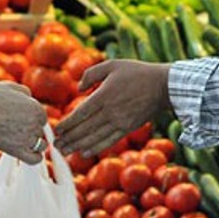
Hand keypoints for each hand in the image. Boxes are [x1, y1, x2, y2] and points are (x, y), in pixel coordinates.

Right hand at [0, 81, 48, 164]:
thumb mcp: (7, 86)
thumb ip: (23, 91)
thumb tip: (29, 97)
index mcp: (36, 108)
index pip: (41, 117)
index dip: (32, 118)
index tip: (19, 120)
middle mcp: (35, 124)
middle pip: (40, 131)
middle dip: (30, 130)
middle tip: (13, 128)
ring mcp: (27, 139)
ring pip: (40, 145)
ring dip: (33, 144)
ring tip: (18, 140)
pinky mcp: (18, 152)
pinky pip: (36, 159)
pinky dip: (34, 158)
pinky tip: (26, 153)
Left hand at [54, 60, 170, 156]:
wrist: (163, 85)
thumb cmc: (136, 72)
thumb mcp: (112, 65)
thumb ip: (91, 74)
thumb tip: (79, 89)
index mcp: (103, 95)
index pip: (80, 114)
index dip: (66, 124)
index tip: (55, 130)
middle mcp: (110, 111)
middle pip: (84, 129)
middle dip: (68, 138)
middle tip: (55, 145)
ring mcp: (119, 122)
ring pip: (94, 138)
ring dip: (77, 146)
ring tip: (64, 151)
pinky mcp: (128, 128)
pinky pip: (109, 141)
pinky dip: (95, 148)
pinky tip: (84, 153)